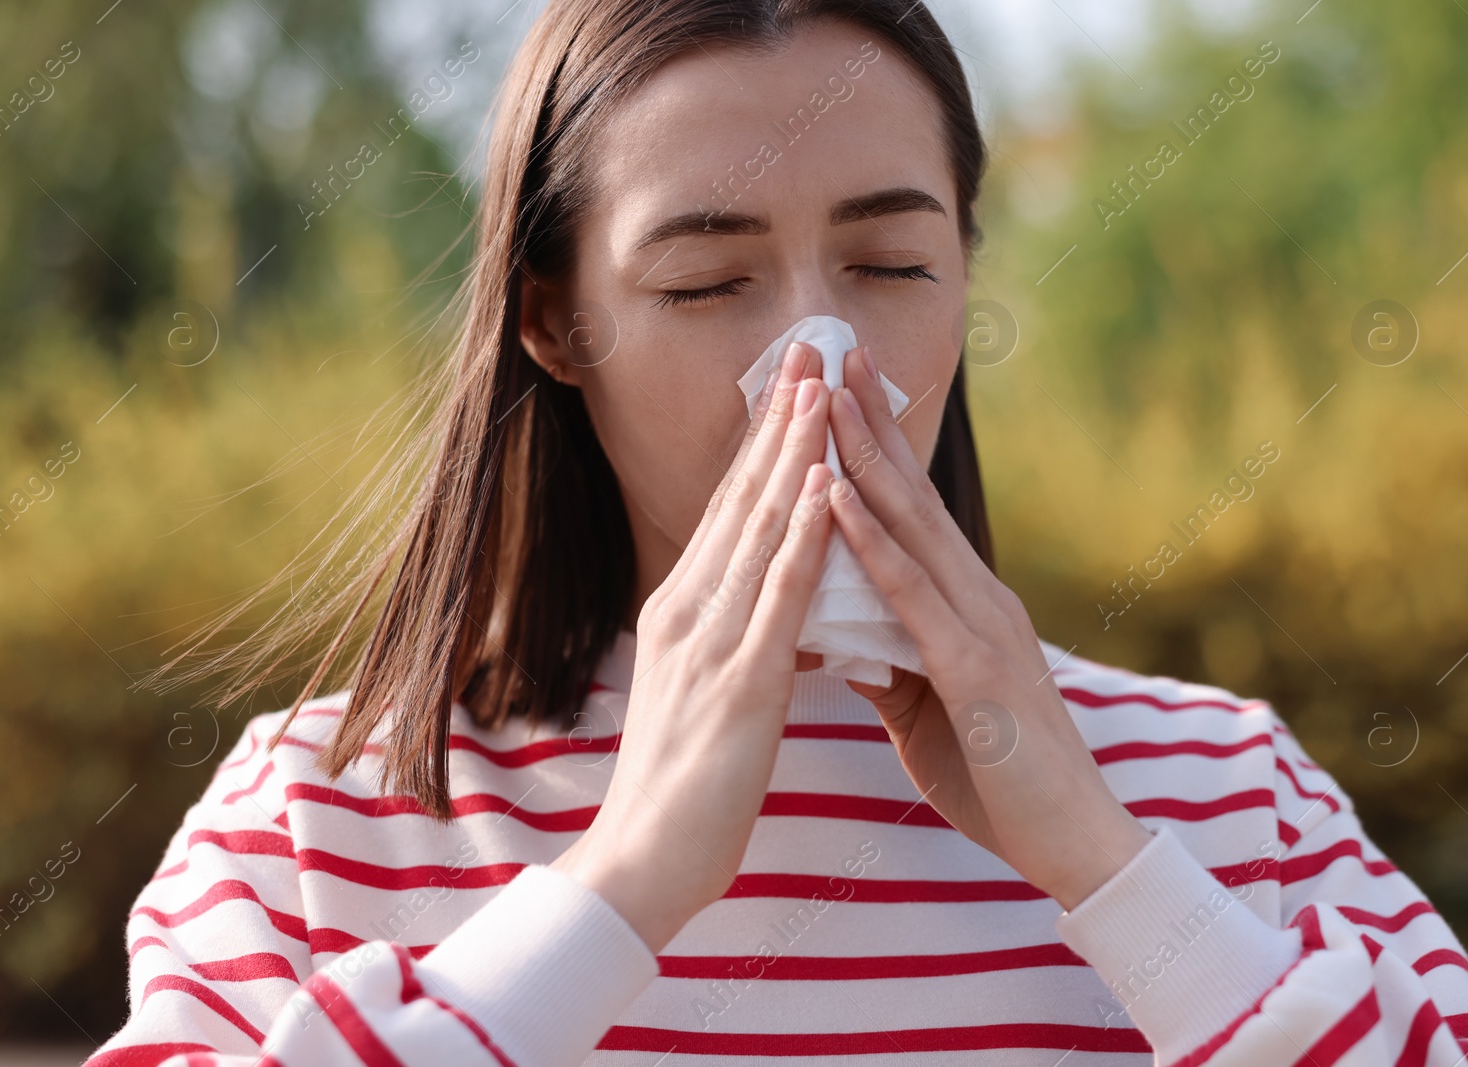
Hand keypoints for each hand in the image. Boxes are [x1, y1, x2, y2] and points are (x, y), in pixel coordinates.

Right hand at [551, 340, 837, 951]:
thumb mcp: (706, 695)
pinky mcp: (738, 683)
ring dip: (795, 452)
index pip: (733, 511)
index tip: (795, 382)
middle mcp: (689, 610)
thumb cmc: (680, 789)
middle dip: (781, 418)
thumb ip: (735, 646)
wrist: (642, 861)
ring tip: (823, 386)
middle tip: (811, 345)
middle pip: (744, 498)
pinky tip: (825, 485)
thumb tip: (775, 621)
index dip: (765, 442)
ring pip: (761, 529)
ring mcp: (710, 641)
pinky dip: (804, 536)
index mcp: (684, 612)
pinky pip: (779, 596)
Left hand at [823, 344, 1153, 909]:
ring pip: (912, 526)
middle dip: (868, 423)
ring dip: (864, 458)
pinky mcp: (976, 667)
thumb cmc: (1003, 780)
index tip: (836, 392)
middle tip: (830, 352)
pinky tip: (837, 497)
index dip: (876, 449)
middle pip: (913, 495)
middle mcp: (979, 597)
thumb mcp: (929, 710)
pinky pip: (912, 595)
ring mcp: (981, 625)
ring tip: (825, 395)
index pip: (913, 513)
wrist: (1075, 843)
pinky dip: (871, 543)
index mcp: (968, 606)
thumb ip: (890, 663)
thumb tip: (839, 637)